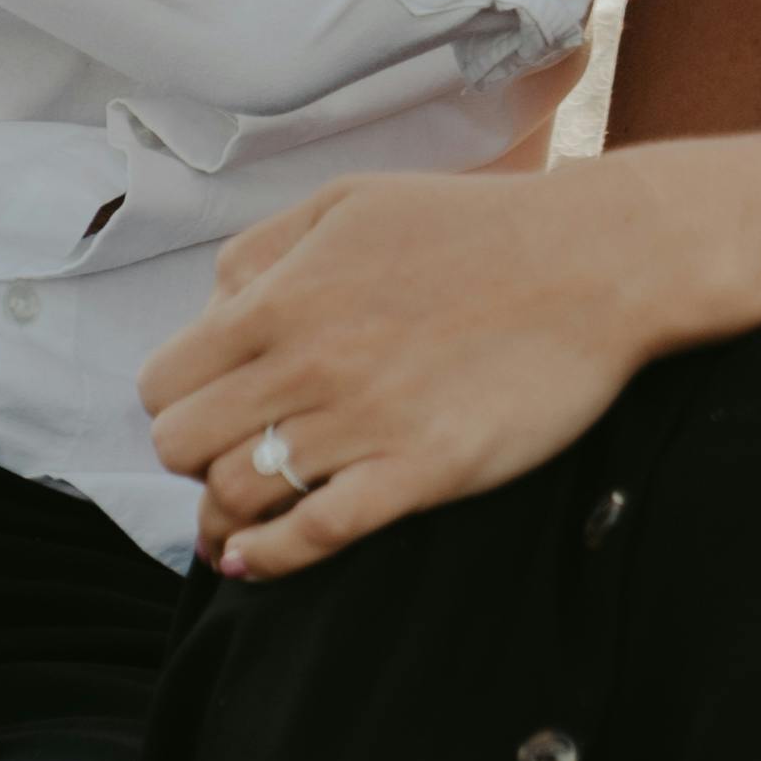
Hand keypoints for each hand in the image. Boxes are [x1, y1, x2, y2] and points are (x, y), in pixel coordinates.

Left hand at [136, 168, 659, 577]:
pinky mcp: (420, 471)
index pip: (163, 382)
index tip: (210, 406)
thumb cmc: (476, 227)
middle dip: (194, 457)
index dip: (176, 401)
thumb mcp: (350, 203)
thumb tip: (210, 315)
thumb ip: (262, 252)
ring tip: (244, 513)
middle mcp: (307, 363)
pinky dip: (269, 557)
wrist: (597, 261)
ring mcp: (362, 422)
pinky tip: (257, 558)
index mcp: (282, 299)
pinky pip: (312, 536)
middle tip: (233, 454)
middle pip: (183, 446)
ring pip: (236, 497)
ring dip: (228, 511)